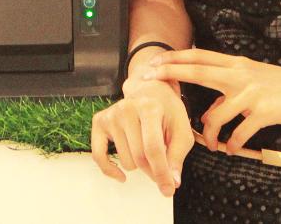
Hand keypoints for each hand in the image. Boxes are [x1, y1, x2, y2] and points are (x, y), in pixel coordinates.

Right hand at [90, 73, 193, 196]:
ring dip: (138, 165)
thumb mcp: (182, 129)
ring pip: (125, 161)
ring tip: (146, 150)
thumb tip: (172, 181)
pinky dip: (109, 170)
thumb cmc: (168, 112)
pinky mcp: (100, 121)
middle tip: (161, 168)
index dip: (162, 173)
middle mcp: (127, 109)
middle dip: (153, 170)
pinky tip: (120, 175)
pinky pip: (99, 155)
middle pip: (139, 157)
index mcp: (149, 108)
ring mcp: (111, 115)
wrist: (149, 91)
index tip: (168, 190)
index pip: (153, 148)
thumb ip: (178, 155)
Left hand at [144, 50, 280, 152]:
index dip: (174, 58)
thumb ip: (230, 90)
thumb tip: (210, 110)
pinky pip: (238, 132)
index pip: (198, 56)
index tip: (152, 63)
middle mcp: (240, 73)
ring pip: (216, 114)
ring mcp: (252, 92)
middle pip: (197, 70)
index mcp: (236, 64)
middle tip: (148, 80)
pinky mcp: (265, 111)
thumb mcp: (254, 80)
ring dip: (208, 133)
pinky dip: (231, 143)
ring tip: (210, 144)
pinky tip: (231, 149)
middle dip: (170, 74)